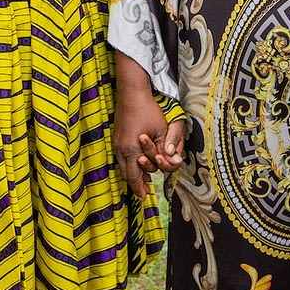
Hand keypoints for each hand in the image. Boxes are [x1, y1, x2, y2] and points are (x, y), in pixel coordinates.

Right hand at [113, 71, 184, 199]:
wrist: (131, 92)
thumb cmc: (148, 111)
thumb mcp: (162, 131)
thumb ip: (165, 150)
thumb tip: (173, 163)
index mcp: (132, 150)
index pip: (134, 177)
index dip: (139, 189)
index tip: (144, 197)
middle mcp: (121, 149)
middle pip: (126, 174)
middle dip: (135, 183)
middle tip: (143, 190)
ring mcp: (117, 142)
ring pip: (122, 165)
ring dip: (132, 173)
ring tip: (141, 178)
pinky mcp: (116, 136)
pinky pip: (121, 156)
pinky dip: (129, 162)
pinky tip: (136, 160)